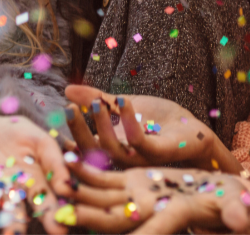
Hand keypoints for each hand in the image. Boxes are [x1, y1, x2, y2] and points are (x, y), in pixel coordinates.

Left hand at [0, 114, 74, 234]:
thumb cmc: (25, 137)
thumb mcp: (43, 143)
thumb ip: (54, 162)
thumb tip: (67, 186)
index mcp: (34, 186)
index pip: (43, 204)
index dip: (50, 216)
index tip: (59, 230)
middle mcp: (11, 193)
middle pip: (14, 213)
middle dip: (14, 226)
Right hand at [64, 86, 234, 171]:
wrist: (192, 129)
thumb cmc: (158, 121)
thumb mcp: (122, 106)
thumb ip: (97, 99)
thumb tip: (67, 89)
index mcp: (113, 149)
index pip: (84, 149)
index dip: (68, 137)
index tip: (57, 120)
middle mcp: (123, 158)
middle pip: (93, 152)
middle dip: (79, 131)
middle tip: (70, 109)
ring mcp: (140, 159)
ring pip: (113, 149)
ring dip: (102, 124)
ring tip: (97, 102)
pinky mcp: (159, 153)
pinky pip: (139, 143)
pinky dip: (129, 122)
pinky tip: (124, 101)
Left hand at [66, 163, 249, 234]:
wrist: (222, 194)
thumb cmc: (233, 203)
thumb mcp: (236, 206)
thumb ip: (235, 212)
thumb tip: (238, 221)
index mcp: (173, 215)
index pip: (151, 231)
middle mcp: (149, 210)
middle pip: (114, 218)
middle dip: (88, 217)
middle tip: (63, 215)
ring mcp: (138, 196)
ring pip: (102, 197)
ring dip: (79, 191)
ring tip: (56, 183)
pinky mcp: (133, 181)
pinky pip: (104, 178)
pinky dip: (86, 169)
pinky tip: (67, 157)